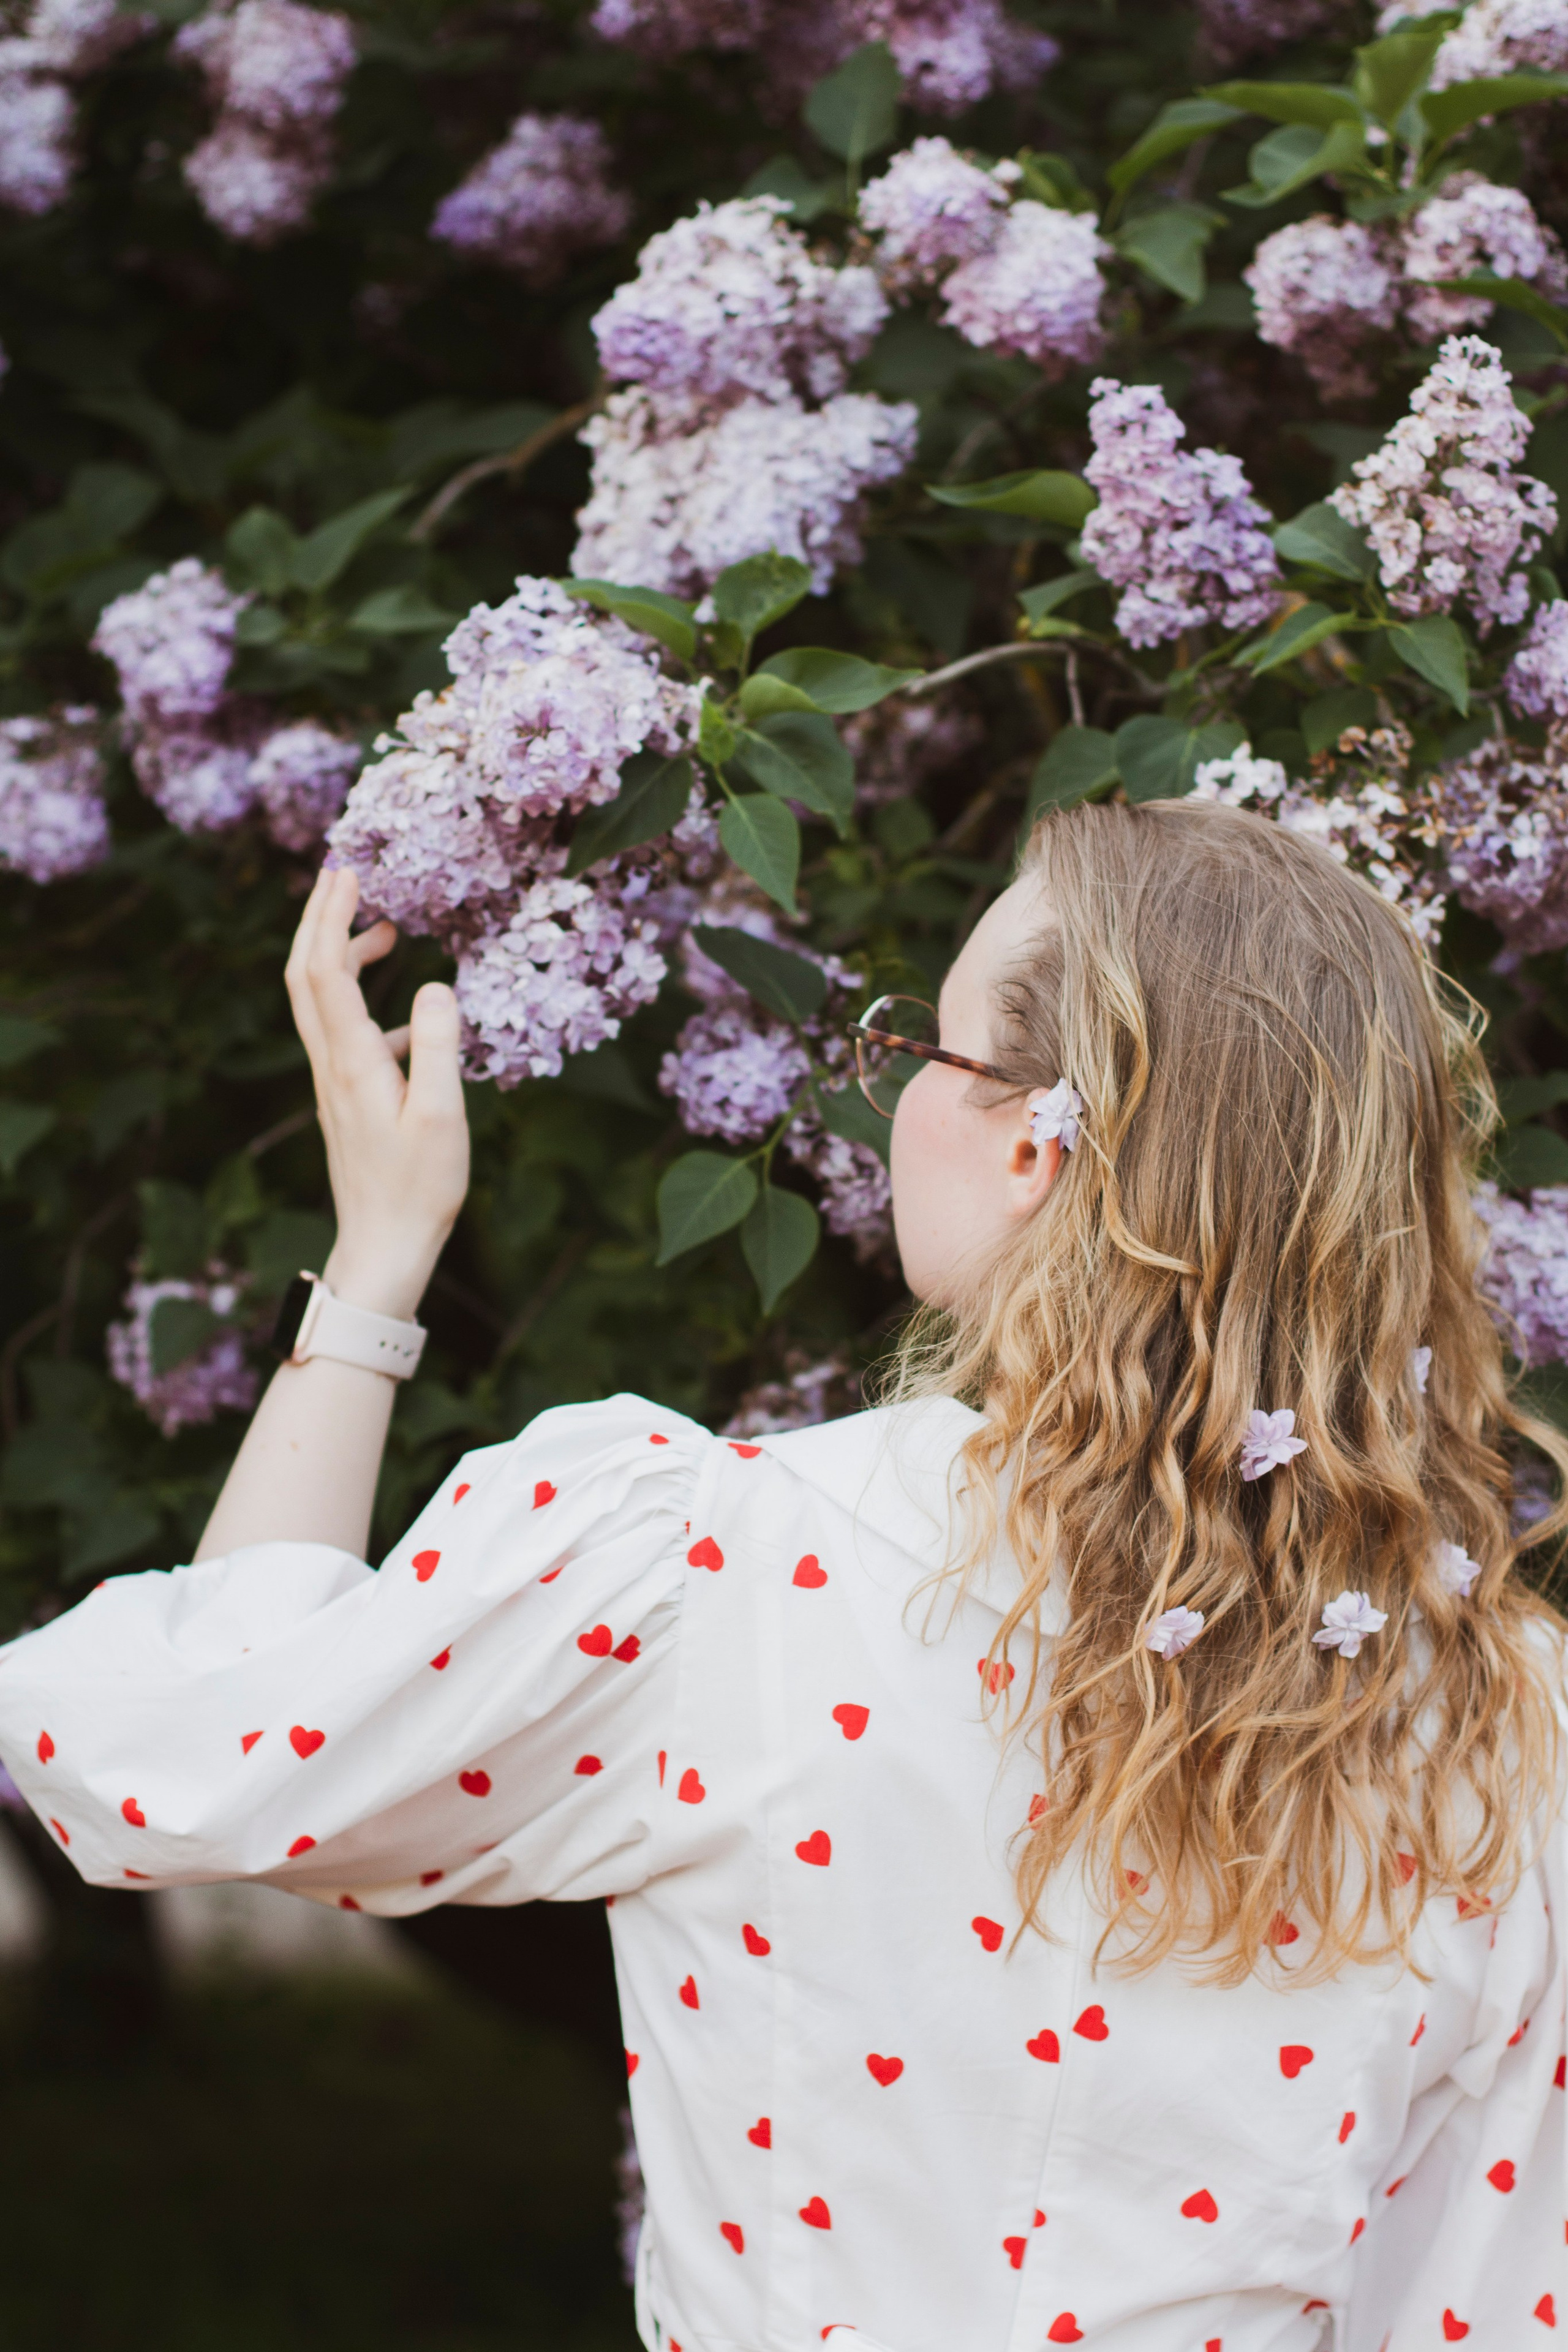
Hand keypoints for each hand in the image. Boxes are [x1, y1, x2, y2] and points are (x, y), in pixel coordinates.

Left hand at [285, 866, 469, 1320]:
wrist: (383, 1248)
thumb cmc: (418, 1188)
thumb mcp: (442, 1115)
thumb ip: (438, 1045)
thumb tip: (435, 984)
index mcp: (352, 1060)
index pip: (325, 968)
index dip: (331, 914)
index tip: (348, 871)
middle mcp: (331, 1064)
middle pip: (306, 974)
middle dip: (320, 919)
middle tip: (346, 876)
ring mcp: (333, 1083)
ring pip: (320, 1002)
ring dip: (339, 955)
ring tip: (384, 931)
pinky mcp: (344, 1100)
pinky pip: (342, 1033)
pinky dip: (363, 1003)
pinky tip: (408, 1019)